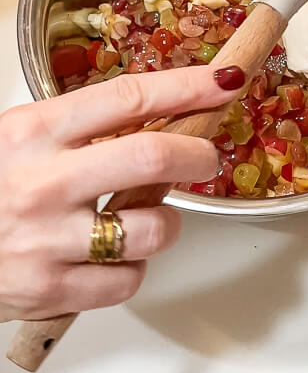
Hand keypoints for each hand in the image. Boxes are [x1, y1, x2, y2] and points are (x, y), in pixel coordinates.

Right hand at [0, 63, 244, 321]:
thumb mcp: (16, 137)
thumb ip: (78, 127)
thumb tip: (158, 113)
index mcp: (33, 132)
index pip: (129, 97)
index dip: (187, 86)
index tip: (223, 82)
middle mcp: (43, 182)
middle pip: (155, 158)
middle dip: (198, 154)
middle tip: (205, 156)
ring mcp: (47, 240)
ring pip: (152, 227)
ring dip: (167, 221)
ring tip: (148, 217)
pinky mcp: (50, 290)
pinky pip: (128, 278)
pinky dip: (133, 266)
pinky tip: (111, 254)